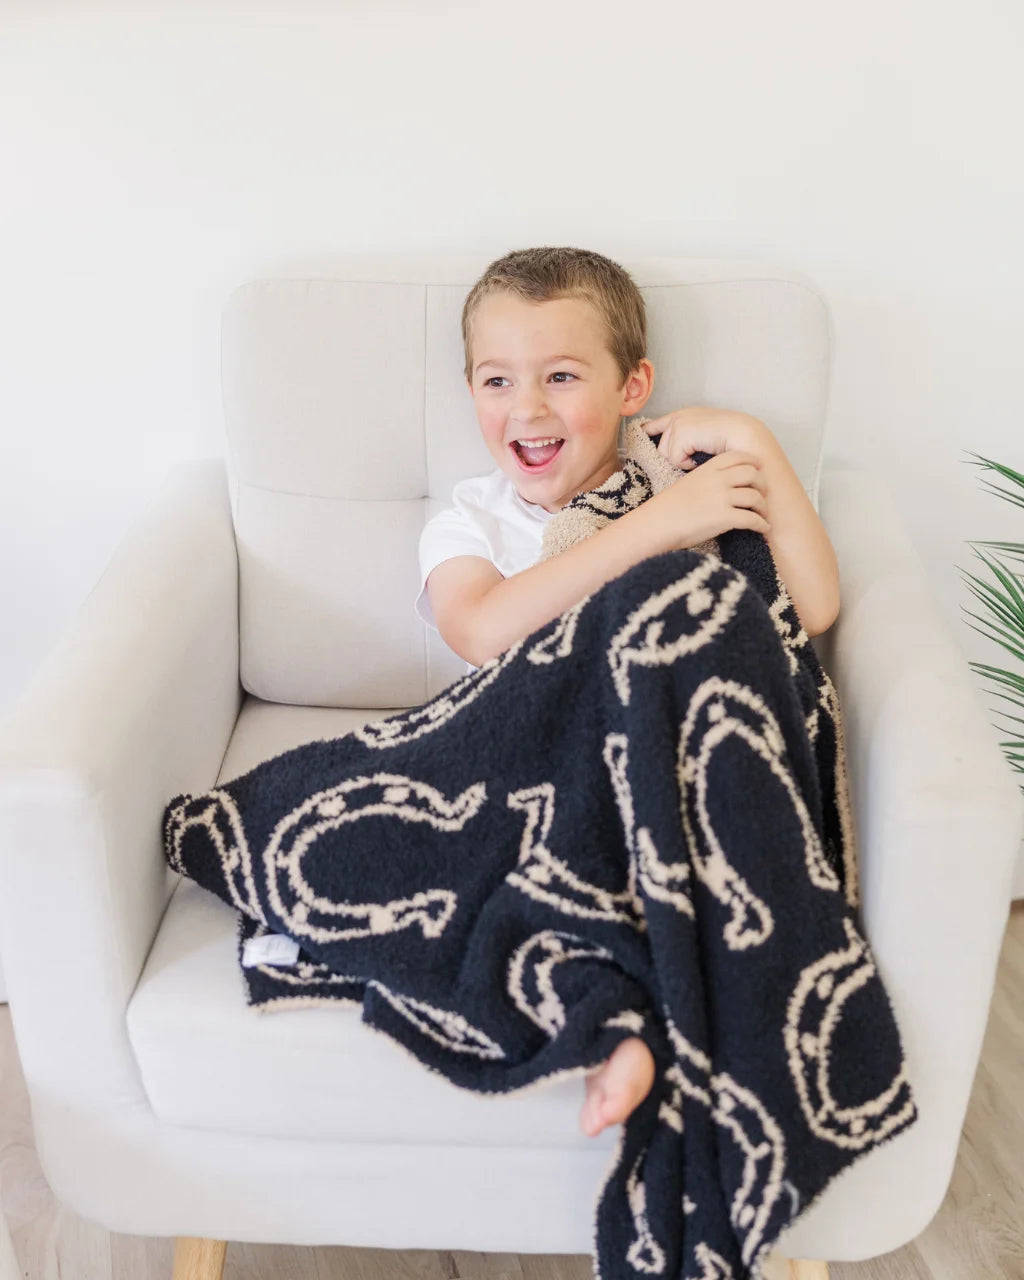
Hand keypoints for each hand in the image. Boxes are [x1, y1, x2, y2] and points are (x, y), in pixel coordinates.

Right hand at [638, 449, 770, 550]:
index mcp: (708, 469)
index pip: (739, 457)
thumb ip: (708, 478)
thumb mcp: (688, 482)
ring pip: (755, 497)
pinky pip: (752, 519)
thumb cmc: (669, 508)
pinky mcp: (724, 518)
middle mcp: (718, 480)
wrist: (657, 524)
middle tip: (763, 495)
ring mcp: (722, 499)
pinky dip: (761, 524)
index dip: (753, 463)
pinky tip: (762, 528)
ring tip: (763, 514)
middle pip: (753, 474)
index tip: (758, 471)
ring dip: (763, 507)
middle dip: (762, 485)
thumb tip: (726, 485)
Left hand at [641, 407, 763, 470]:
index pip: (655, 425)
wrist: (746, 439)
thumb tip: (668, 456)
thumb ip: (686, 443)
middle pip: (660, 449)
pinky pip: (674, 459)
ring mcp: (678, 422)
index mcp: (683, 416)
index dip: (647, 432)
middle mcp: (678, 416)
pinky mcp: (681, 431)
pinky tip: (702, 454)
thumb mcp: (703, 441)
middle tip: (695, 456)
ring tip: (702, 453)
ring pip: (666, 455)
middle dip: (675, 457)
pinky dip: (688, 463)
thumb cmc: (730, 445)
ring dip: (683, 461)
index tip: (639, 434)